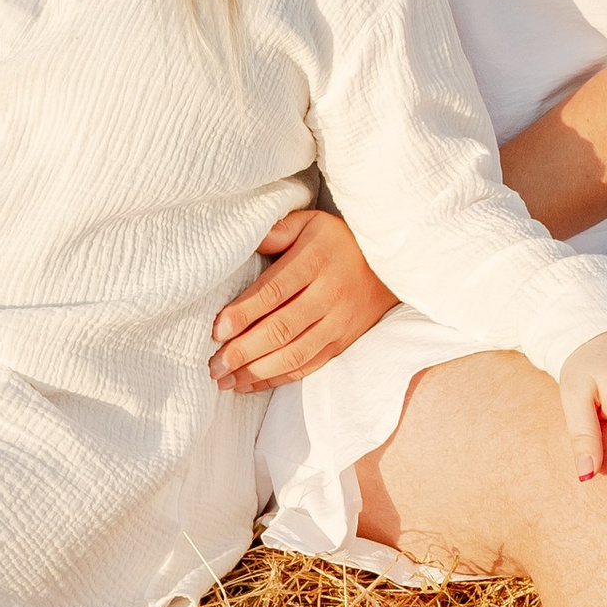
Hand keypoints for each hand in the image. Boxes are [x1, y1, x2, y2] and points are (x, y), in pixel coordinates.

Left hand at [209, 207, 397, 390]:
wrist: (392, 266)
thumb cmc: (340, 241)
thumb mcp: (312, 223)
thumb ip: (279, 230)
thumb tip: (246, 240)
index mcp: (316, 261)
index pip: (274, 291)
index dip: (244, 313)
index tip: (216, 331)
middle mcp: (329, 295)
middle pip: (281, 329)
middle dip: (243, 351)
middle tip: (213, 365)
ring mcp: (338, 323)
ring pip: (294, 354)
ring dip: (256, 373)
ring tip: (224, 380)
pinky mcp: (342, 343)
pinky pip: (308, 367)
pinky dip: (277, 379)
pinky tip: (250, 384)